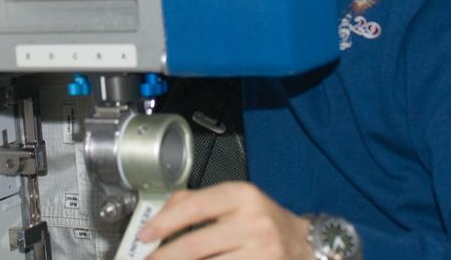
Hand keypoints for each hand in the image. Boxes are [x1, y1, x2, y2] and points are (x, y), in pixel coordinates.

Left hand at [139, 183, 311, 259]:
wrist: (305, 246)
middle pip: (194, 245)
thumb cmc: (264, 221)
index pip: (193, 207)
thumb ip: (197, 202)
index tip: (145, 235)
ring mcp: (260, 252)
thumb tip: (161, 217)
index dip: (164, 223)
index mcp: (242, 196)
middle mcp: (252, 223)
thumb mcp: (236, 201)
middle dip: (164, 257)